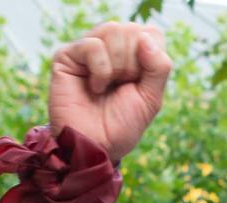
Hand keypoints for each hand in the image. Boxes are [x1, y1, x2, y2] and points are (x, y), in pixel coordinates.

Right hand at [48, 22, 170, 162]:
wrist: (95, 147)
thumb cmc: (121, 126)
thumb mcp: (151, 98)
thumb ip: (159, 67)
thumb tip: (145, 37)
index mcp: (133, 54)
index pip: (150, 32)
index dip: (151, 57)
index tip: (140, 82)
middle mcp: (110, 47)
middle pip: (132, 30)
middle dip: (133, 64)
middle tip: (121, 87)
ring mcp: (87, 50)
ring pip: (112, 30)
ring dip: (118, 65)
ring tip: (107, 87)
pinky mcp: (67, 56)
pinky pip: (92, 45)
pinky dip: (100, 70)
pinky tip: (94, 88)